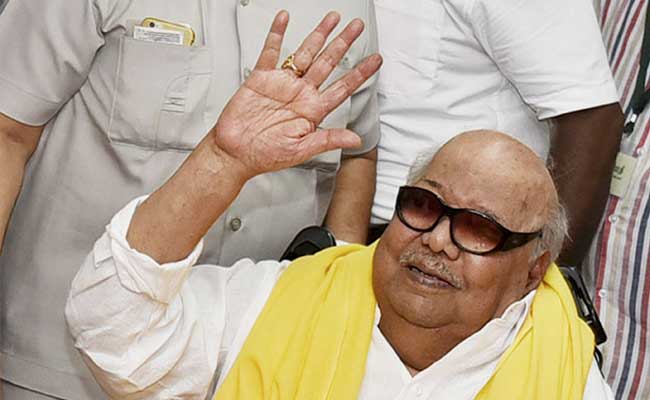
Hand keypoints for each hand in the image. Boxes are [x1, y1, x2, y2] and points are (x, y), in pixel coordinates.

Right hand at [211, 11, 381, 178]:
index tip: (376, 61)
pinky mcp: (261, 78)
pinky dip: (277, 34)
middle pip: (327, 63)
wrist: (235, 153)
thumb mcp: (301, 151)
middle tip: (357, 27)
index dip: (360, 73)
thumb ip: (328, 140)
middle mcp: (300, 94)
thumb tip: (355, 139)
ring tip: (332, 19)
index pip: (342, 88)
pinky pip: (271, 51)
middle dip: (343, 43)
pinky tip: (284, 19)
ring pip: (305, 53)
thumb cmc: (265, 155)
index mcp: (312, 110)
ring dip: (318, 35)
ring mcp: (282, 84)